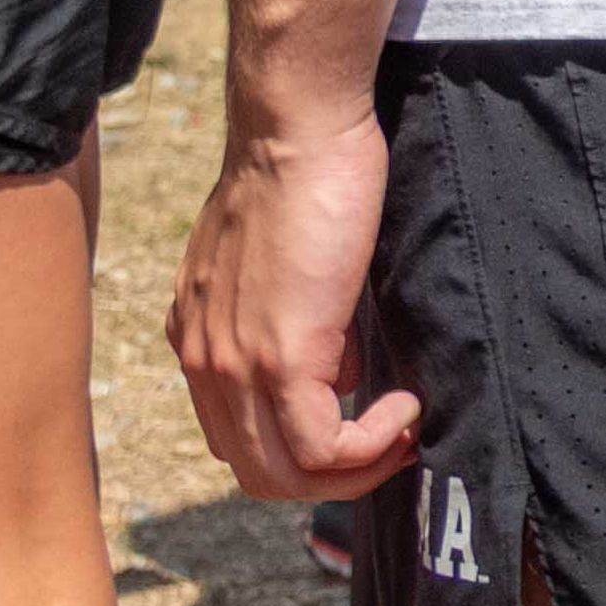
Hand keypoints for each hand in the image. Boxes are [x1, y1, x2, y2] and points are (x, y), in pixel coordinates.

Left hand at [174, 112, 426, 501]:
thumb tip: (340, 366)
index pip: (239, 436)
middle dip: (334, 476)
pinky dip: (372, 445)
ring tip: (402, 427)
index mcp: (199, 338)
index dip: (307, 447)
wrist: (295, 129)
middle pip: (258, 473)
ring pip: (284, 476)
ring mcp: (235, 366)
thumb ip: (293, 318)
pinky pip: (322, 450)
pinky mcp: (282, 358)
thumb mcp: (280, 261)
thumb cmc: (303, 172)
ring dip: (355, 470)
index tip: (365, 417)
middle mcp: (203, 362)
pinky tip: (406, 405)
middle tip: (391, 440)